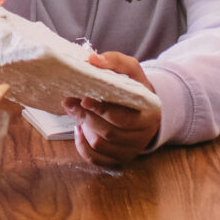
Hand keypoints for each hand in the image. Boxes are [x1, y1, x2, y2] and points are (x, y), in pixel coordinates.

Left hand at [67, 51, 160, 169]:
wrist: (144, 108)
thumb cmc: (135, 87)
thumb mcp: (131, 69)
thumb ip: (114, 61)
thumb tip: (92, 59)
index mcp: (149, 115)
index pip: (123, 118)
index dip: (102, 110)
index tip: (84, 99)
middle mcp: (142, 136)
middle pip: (110, 133)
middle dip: (86, 117)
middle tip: (70, 102)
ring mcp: (131, 150)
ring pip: (101, 146)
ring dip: (84, 128)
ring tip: (74, 111)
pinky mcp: (119, 158)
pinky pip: (97, 159)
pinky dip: (83, 147)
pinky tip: (79, 131)